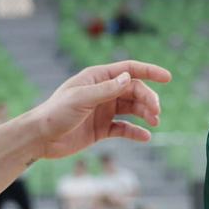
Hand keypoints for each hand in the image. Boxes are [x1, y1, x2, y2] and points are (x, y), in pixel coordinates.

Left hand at [29, 60, 170, 159]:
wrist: (40, 138)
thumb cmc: (56, 113)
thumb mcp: (81, 99)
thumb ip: (106, 90)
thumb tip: (129, 78)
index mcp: (97, 78)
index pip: (128, 70)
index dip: (149, 71)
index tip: (168, 77)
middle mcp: (102, 92)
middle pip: (134, 90)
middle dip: (148, 99)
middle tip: (156, 112)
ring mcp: (103, 110)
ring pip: (132, 109)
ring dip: (145, 114)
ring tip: (155, 122)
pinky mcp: (101, 129)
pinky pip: (124, 128)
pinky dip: (135, 132)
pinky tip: (145, 137)